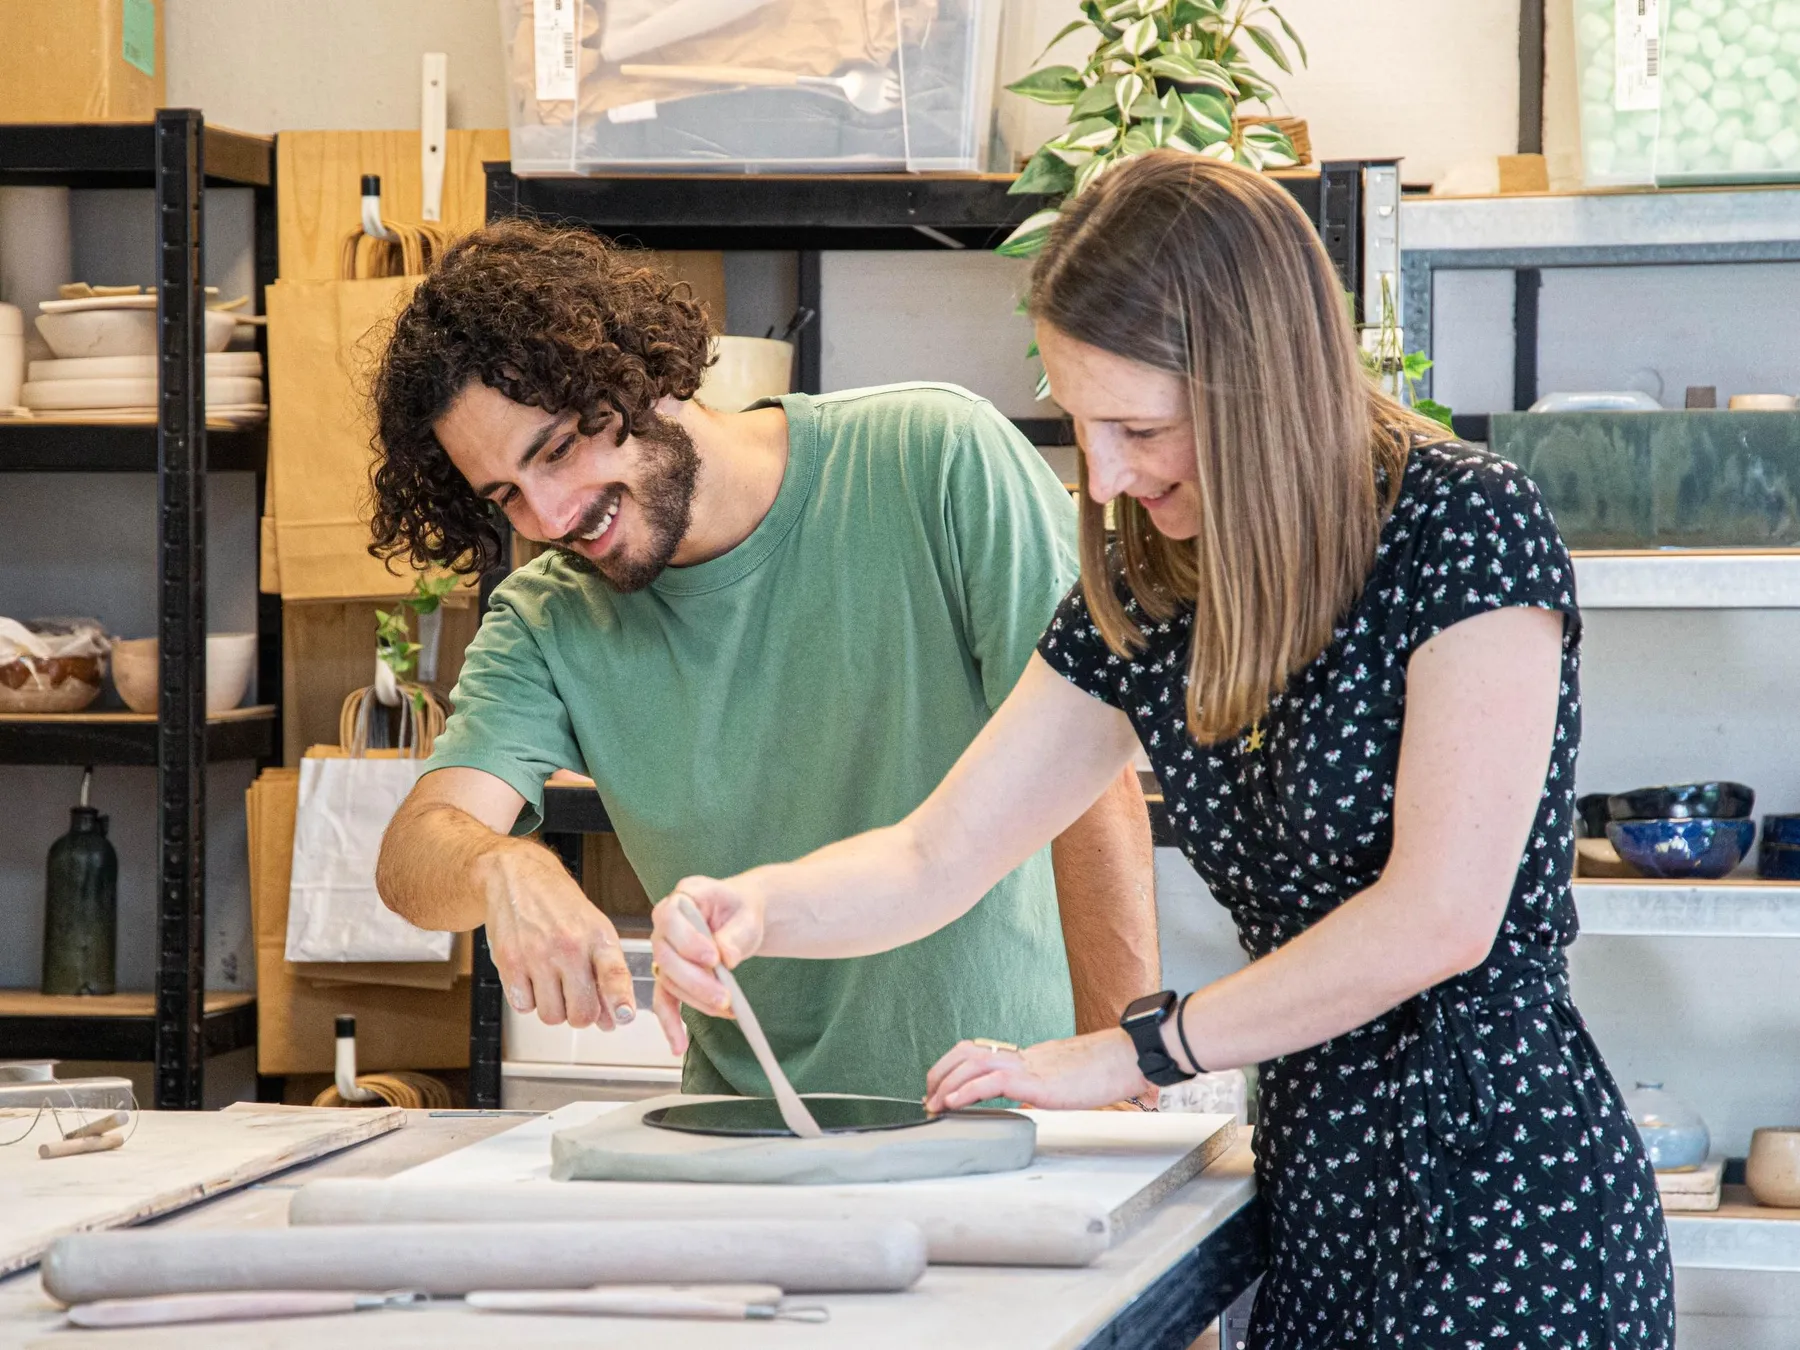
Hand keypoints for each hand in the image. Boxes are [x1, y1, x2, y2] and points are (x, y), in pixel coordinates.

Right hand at [477, 841, 635, 1030]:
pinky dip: (528, 1000)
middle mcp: (569, 946)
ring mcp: (537, 955)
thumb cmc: (560, 906)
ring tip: (552, 982)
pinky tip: (532, 977)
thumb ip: (607, 975)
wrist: (517, 878)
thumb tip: (613, 1020)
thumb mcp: (594, 929)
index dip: (619, 999)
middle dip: (581, 1014)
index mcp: (597, 937)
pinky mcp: (509, 962)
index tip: (623, 1016)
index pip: (613, 973)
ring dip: (553, 1008)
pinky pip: (523, 1007)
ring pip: (552, 1017)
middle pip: (581, 1013)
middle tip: (576, 999)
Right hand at [649, 875, 766, 1054]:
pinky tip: (678, 1044)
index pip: (671, 917)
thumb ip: (735, 934)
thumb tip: (727, 957)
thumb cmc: (740, 911)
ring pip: (669, 980)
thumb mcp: (747, 915)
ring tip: (726, 1008)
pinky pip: (664, 1000)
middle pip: (666, 955)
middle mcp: (665, 925)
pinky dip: (670, 1023)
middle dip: (696, 980)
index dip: (688, 940)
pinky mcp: (671, 975)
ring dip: (696, 999)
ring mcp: (665, 951)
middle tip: (724, 995)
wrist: (741, 918)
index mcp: (683, 897)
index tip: (714, 958)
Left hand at [924, 1029, 1148, 1113]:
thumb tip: (1028, 1102)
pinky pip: (993, 1083)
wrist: (1130, 1057)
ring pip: (973, 1063)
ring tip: (933, 1104)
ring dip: (946, 1083)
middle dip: (941, 1073)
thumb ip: (1044, 1089)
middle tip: (928, 1097)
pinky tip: (954, 1103)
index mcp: (1031, 1058)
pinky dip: (968, 1091)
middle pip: (968, 1052)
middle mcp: (1025, 1057)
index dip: (956, 1068)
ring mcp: (1030, 1067)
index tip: (942, 1087)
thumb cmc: (1108, 1071)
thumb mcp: (1068, 1083)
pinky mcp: (1038, 1082)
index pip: (982, 1054)